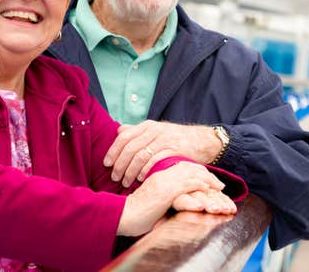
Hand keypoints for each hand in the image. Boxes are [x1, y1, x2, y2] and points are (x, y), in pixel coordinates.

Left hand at [105, 121, 221, 186]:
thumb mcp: (156, 130)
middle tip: (114, 177)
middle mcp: (154, 131)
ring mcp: (165, 140)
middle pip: (130, 148)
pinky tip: (141, 179)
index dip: (113, 150)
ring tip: (126, 182)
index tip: (106, 163)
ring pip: (140, 156)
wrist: (202, 141)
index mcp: (147, 126)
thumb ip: (137, 131)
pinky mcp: (174, 151)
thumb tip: (119, 130)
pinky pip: (154, 162)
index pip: (124, 137)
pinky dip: (145, 172)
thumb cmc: (176, 138)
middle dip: (120, 164)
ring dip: (130, 171)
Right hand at [117, 162, 224, 236]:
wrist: (123, 216)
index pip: (183, 169)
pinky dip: (201, 185)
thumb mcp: (150, 200)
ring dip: (208, 181)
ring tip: (220, 187)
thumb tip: (170, 200)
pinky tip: (210, 189)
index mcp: (159, 176)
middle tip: (220, 184)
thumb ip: (161, 196)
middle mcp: (163, 176)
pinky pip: (189, 184)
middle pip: (190, 170)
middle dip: (207, 176)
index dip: (198, 173)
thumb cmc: (135, 213)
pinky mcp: (167, 191)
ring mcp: (165, 182)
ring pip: (192, 176)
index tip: (209, 180)